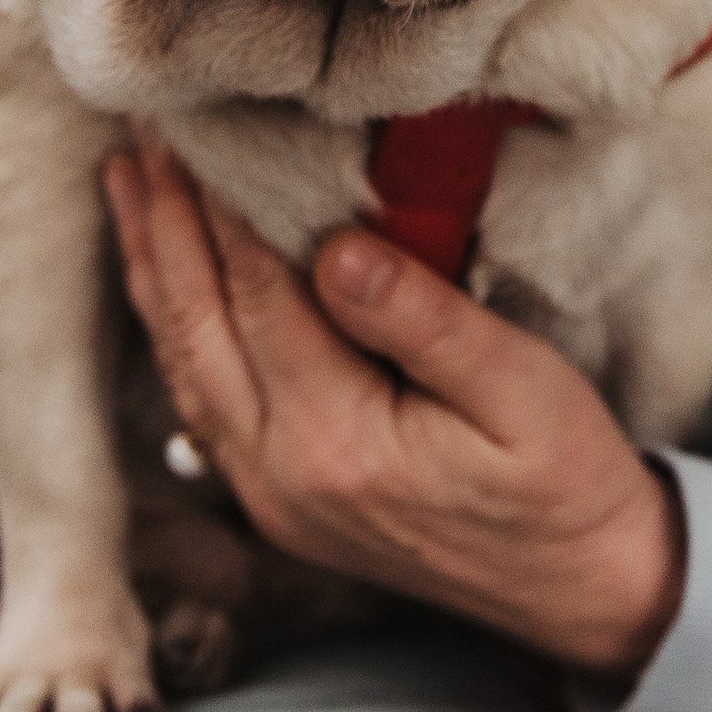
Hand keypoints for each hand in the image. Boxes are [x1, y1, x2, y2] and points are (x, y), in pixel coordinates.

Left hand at [102, 141, 684, 677]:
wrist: (583, 590)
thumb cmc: (567, 481)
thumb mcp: (524, 389)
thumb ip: (424, 321)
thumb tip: (337, 248)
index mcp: (339, 444)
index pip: (260, 296)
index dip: (222, 204)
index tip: (197, 122)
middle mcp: (281, 476)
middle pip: (197, 324)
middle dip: (164, 218)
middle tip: (142, 122)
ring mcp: (270, 495)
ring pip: (184, 361)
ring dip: (153, 264)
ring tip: (128, 176)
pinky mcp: (278, 499)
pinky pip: (201, 397)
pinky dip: (175, 323)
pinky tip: (165, 274)